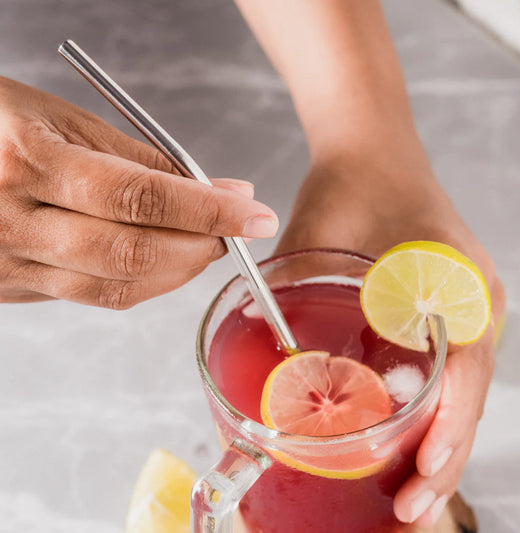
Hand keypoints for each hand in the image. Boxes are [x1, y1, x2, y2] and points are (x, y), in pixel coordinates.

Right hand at [0, 77, 277, 307]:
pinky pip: (95, 296)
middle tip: (235, 231)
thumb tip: (215, 190)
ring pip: (117, 287)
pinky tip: (165, 259)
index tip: (254, 215)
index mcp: (25, 162)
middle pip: (134, 254)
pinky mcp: (14, 288)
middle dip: (200, 246)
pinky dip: (144, 281)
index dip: (208, 210)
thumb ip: (143, 159)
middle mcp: (14, 222)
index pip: (141, 197)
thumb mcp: (64, 118)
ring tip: (206, 242)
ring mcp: (10, 265)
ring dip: (179, 270)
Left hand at [275, 152, 504, 528]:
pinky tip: (394, 438)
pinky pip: (439, 372)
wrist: (370, 154)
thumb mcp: (318, 232)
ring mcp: (456, 312)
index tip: (419, 476)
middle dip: (439, 458)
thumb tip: (251, 338)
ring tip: (401, 492)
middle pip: (466, 396)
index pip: (467, 371)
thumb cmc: (352, 183)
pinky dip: (422, 412)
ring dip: (430, 442)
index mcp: (456, 282)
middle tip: (405, 510)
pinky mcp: (436, 316)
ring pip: (455, 393)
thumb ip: (290, 282)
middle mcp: (468, 304)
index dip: (447, 430)